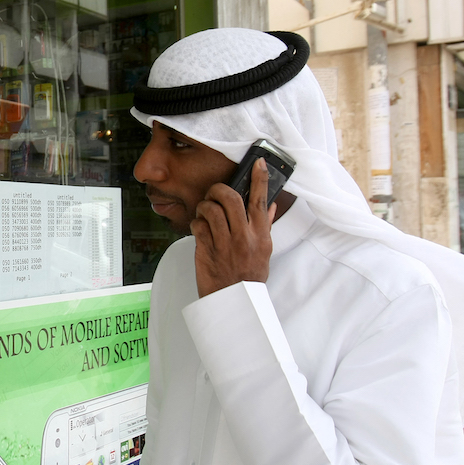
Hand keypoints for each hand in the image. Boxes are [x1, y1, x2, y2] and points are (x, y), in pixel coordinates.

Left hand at [190, 158, 276, 297]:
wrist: (233, 301)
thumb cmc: (248, 276)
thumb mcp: (263, 252)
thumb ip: (264, 227)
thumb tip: (269, 206)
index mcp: (260, 236)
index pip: (261, 201)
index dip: (260, 179)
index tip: (259, 163)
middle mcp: (244, 237)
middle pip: (231, 198)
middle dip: (219, 189)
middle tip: (214, 192)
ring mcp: (224, 243)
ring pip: (211, 209)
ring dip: (204, 205)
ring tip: (204, 211)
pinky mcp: (206, 250)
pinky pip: (197, 225)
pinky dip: (196, 222)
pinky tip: (199, 228)